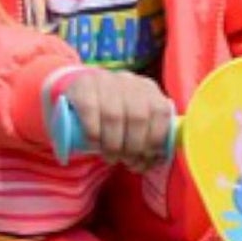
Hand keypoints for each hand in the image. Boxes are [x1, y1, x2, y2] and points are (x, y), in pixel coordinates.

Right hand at [61, 69, 175, 170]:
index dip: (154, 140)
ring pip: (114, 116)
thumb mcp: (135, 120)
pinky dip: (94, 134)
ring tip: (111, 158)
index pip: (160, 112)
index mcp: (148, 88)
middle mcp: (129, 81)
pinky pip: (90, 111)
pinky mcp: (83, 85)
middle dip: (133, 146)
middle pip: (138, 117)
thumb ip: (149, 136)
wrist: (81, 93)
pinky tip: (94, 145)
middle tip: (126, 160)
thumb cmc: (114, 114)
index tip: (146, 157)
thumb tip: (158, 159)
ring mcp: (105, 80)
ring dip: (113, 144)